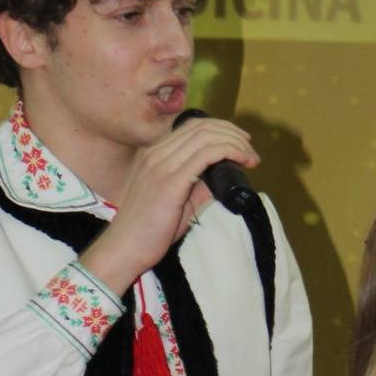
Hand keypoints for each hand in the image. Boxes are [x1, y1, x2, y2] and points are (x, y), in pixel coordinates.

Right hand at [81, 118, 258, 296]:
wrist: (125, 249)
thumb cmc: (148, 231)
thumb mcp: (177, 202)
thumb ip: (197, 185)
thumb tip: (222, 176)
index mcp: (154, 154)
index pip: (192, 127)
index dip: (220, 129)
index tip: (240, 143)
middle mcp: (155, 153)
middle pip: (202, 127)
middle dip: (232, 133)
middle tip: (250, 150)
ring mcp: (160, 165)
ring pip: (206, 136)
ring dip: (235, 142)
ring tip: (251, 157)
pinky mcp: (169, 181)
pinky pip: (206, 154)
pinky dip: (229, 151)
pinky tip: (242, 160)